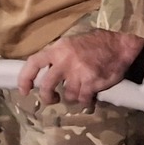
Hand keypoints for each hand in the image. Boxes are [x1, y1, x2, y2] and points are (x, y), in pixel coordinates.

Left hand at [16, 30, 143, 106]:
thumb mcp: (72, 43)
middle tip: (53, 99)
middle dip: (48, 97)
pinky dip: (86, 101)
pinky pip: (83, 100)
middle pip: (47, 86)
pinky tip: (91, 95)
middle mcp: (65, 61)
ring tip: (81, 90)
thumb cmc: (95, 43)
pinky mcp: (91, 83)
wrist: (120, 45)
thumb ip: (58, 56)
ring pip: (67, 95)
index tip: (24, 90)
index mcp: (58, 49)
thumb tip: (45, 71)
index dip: (25, 78)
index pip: (34, 63)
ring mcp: (78, 72)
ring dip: (73, 96)